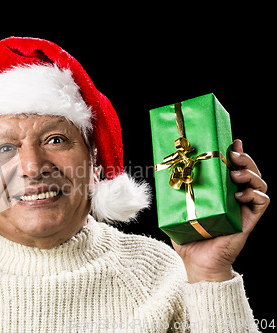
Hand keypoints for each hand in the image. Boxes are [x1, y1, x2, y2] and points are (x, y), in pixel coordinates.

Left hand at [172, 139, 268, 282]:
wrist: (196, 262)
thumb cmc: (186, 237)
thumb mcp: (177, 208)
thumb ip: (172, 193)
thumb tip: (156, 172)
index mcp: (219, 192)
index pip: (232, 168)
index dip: (235, 153)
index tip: (231, 140)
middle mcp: (234, 197)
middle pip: (248, 171)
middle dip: (244, 158)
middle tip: (233, 153)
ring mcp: (243, 208)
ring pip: (258, 183)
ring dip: (250, 174)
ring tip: (235, 174)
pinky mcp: (248, 220)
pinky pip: (262, 202)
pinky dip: (254, 194)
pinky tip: (240, 195)